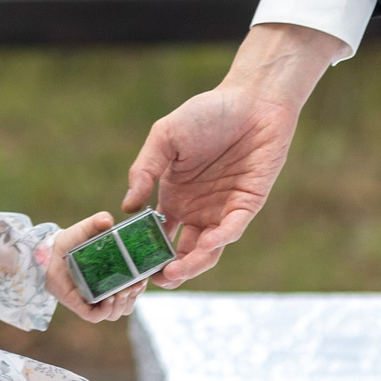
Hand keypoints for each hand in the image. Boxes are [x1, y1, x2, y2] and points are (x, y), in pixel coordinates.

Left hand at [39, 213, 143, 323]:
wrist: (48, 252)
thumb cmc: (70, 241)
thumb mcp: (86, 230)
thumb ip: (98, 221)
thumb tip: (108, 220)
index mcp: (113, 276)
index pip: (134, 288)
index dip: (140, 286)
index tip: (143, 278)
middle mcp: (105, 290)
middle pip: (128, 304)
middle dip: (133, 297)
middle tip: (133, 285)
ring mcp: (93, 299)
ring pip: (116, 313)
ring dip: (122, 305)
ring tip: (121, 292)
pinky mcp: (79, 306)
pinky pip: (97, 316)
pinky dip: (107, 310)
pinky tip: (109, 298)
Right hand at [122, 23, 341, 285]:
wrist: (252, 100)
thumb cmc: (206, 113)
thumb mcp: (165, 137)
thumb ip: (145, 169)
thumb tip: (128, 207)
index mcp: (174, 197)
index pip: (156, 235)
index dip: (144, 252)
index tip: (130, 265)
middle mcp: (197, 209)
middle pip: (181, 252)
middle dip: (167, 270)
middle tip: (152, 280)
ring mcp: (222, 209)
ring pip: (206, 250)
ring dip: (191, 265)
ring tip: (173, 273)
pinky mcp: (247, 204)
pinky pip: (232, 229)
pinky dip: (219, 239)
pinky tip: (207, 241)